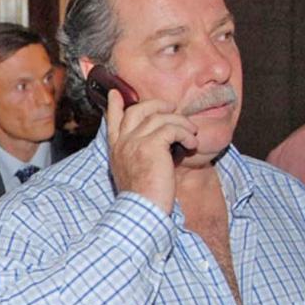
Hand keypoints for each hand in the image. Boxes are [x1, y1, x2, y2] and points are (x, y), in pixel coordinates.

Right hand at [106, 89, 197, 213]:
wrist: (142, 211)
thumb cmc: (143, 197)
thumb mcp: (131, 173)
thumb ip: (134, 155)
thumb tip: (154, 144)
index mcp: (116, 149)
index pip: (112, 120)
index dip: (114, 105)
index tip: (116, 93)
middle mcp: (123, 142)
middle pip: (138, 110)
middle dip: (156, 104)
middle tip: (170, 107)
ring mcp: (135, 142)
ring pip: (160, 118)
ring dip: (180, 122)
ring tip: (192, 132)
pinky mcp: (152, 145)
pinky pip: (172, 129)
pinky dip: (186, 133)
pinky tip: (192, 143)